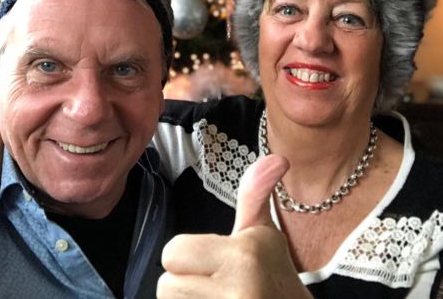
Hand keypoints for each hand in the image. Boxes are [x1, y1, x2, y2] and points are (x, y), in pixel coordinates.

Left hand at [158, 155, 311, 298]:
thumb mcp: (262, 231)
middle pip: (165, 285)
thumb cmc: (272, 273)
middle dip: (184, 283)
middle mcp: (234, 293)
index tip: (211, 259)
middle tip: (211, 282)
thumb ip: (255, 193)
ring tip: (214, 296)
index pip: (172, 252)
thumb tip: (277, 158)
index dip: (186, 255)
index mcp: (242, 257)